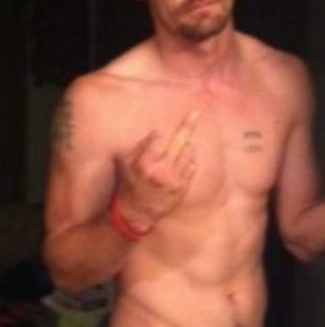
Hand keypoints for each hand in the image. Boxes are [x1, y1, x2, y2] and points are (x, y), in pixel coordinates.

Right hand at [117, 110, 199, 230]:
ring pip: (188, 152)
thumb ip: (140, 148)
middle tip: (195, 113)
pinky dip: (187, 162)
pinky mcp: (183, 187)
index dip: (157, 137)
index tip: (156, 138)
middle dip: (187, 125)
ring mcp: (175, 179)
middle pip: (179, 141)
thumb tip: (157, 134)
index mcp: (145, 164)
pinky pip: (192, 166)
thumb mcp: (126, 166)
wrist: (139, 213)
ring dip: (184, 147)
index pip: (158, 138)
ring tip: (176, 153)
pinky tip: (179, 167)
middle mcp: (162, 171)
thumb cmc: (130, 186)